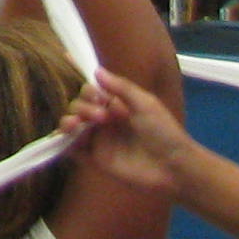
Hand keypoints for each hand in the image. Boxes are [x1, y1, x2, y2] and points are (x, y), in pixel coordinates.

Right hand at [59, 74, 192, 193]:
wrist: (173, 167)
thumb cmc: (164, 132)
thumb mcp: (146, 104)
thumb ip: (121, 88)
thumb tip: (97, 70)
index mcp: (118, 106)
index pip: (93, 92)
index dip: (86, 88)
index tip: (85, 85)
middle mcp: (106, 121)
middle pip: (80, 106)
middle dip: (82, 106)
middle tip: (100, 116)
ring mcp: (100, 141)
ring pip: (73, 126)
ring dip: (69, 121)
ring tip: (76, 125)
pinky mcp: (97, 160)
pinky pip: (74, 150)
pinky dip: (65, 144)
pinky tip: (67, 138)